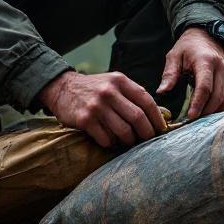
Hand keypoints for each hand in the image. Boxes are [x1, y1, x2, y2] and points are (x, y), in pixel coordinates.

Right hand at [38, 70, 167, 147]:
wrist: (62, 88)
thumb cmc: (94, 89)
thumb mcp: (114, 83)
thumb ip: (133, 95)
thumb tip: (159, 114)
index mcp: (120, 81)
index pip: (146, 100)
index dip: (157, 117)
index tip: (161, 129)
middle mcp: (109, 92)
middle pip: (137, 117)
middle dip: (146, 132)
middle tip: (147, 139)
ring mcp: (96, 106)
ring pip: (123, 131)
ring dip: (128, 140)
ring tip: (128, 141)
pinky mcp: (85, 120)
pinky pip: (106, 139)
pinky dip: (111, 143)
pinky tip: (109, 139)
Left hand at [157, 27, 223, 119]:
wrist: (206, 36)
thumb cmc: (187, 48)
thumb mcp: (174, 56)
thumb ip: (169, 74)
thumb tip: (161, 92)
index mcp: (206, 61)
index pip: (204, 87)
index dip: (198, 104)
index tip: (190, 117)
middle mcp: (222, 67)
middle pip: (217, 97)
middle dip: (205, 112)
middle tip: (191, 122)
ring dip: (213, 111)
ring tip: (198, 118)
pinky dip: (219, 107)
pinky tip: (207, 111)